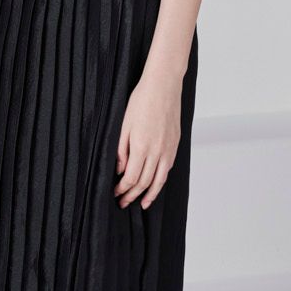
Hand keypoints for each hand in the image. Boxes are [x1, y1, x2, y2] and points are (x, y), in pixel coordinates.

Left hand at [115, 71, 182, 208]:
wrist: (164, 86)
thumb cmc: (141, 101)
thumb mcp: (124, 124)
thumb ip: (121, 150)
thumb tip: (119, 170)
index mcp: (141, 146)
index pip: (131, 178)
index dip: (122, 189)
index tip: (115, 193)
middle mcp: (157, 151)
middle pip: (144, 182)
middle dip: (132, 195)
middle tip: (123, 203)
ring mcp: (168, 149)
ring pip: (159, 180)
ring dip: (150, 194)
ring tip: (142, 204)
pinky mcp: (175, 144)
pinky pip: (168, 169)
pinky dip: (160, 181)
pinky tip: (155, 185)